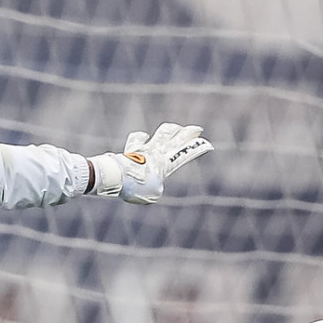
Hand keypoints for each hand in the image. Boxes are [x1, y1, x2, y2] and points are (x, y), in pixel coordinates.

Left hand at [87, 122, 212, 204]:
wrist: (114, 177)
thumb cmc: (134, 187)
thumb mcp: (152, 194)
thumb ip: (156, 187)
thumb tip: (150, 180)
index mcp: (165, 164)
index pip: (185, 153)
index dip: (197, 148)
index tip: (208, 145)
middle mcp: (156, 153)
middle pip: (175, 139)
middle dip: (188, 133)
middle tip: (197, 129)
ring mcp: (144, 150)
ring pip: (161, 134)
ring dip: (170, 130)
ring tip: (175, 128)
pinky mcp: (131, 151)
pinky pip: (137, 140)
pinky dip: (141, 138)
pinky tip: (144, 136)